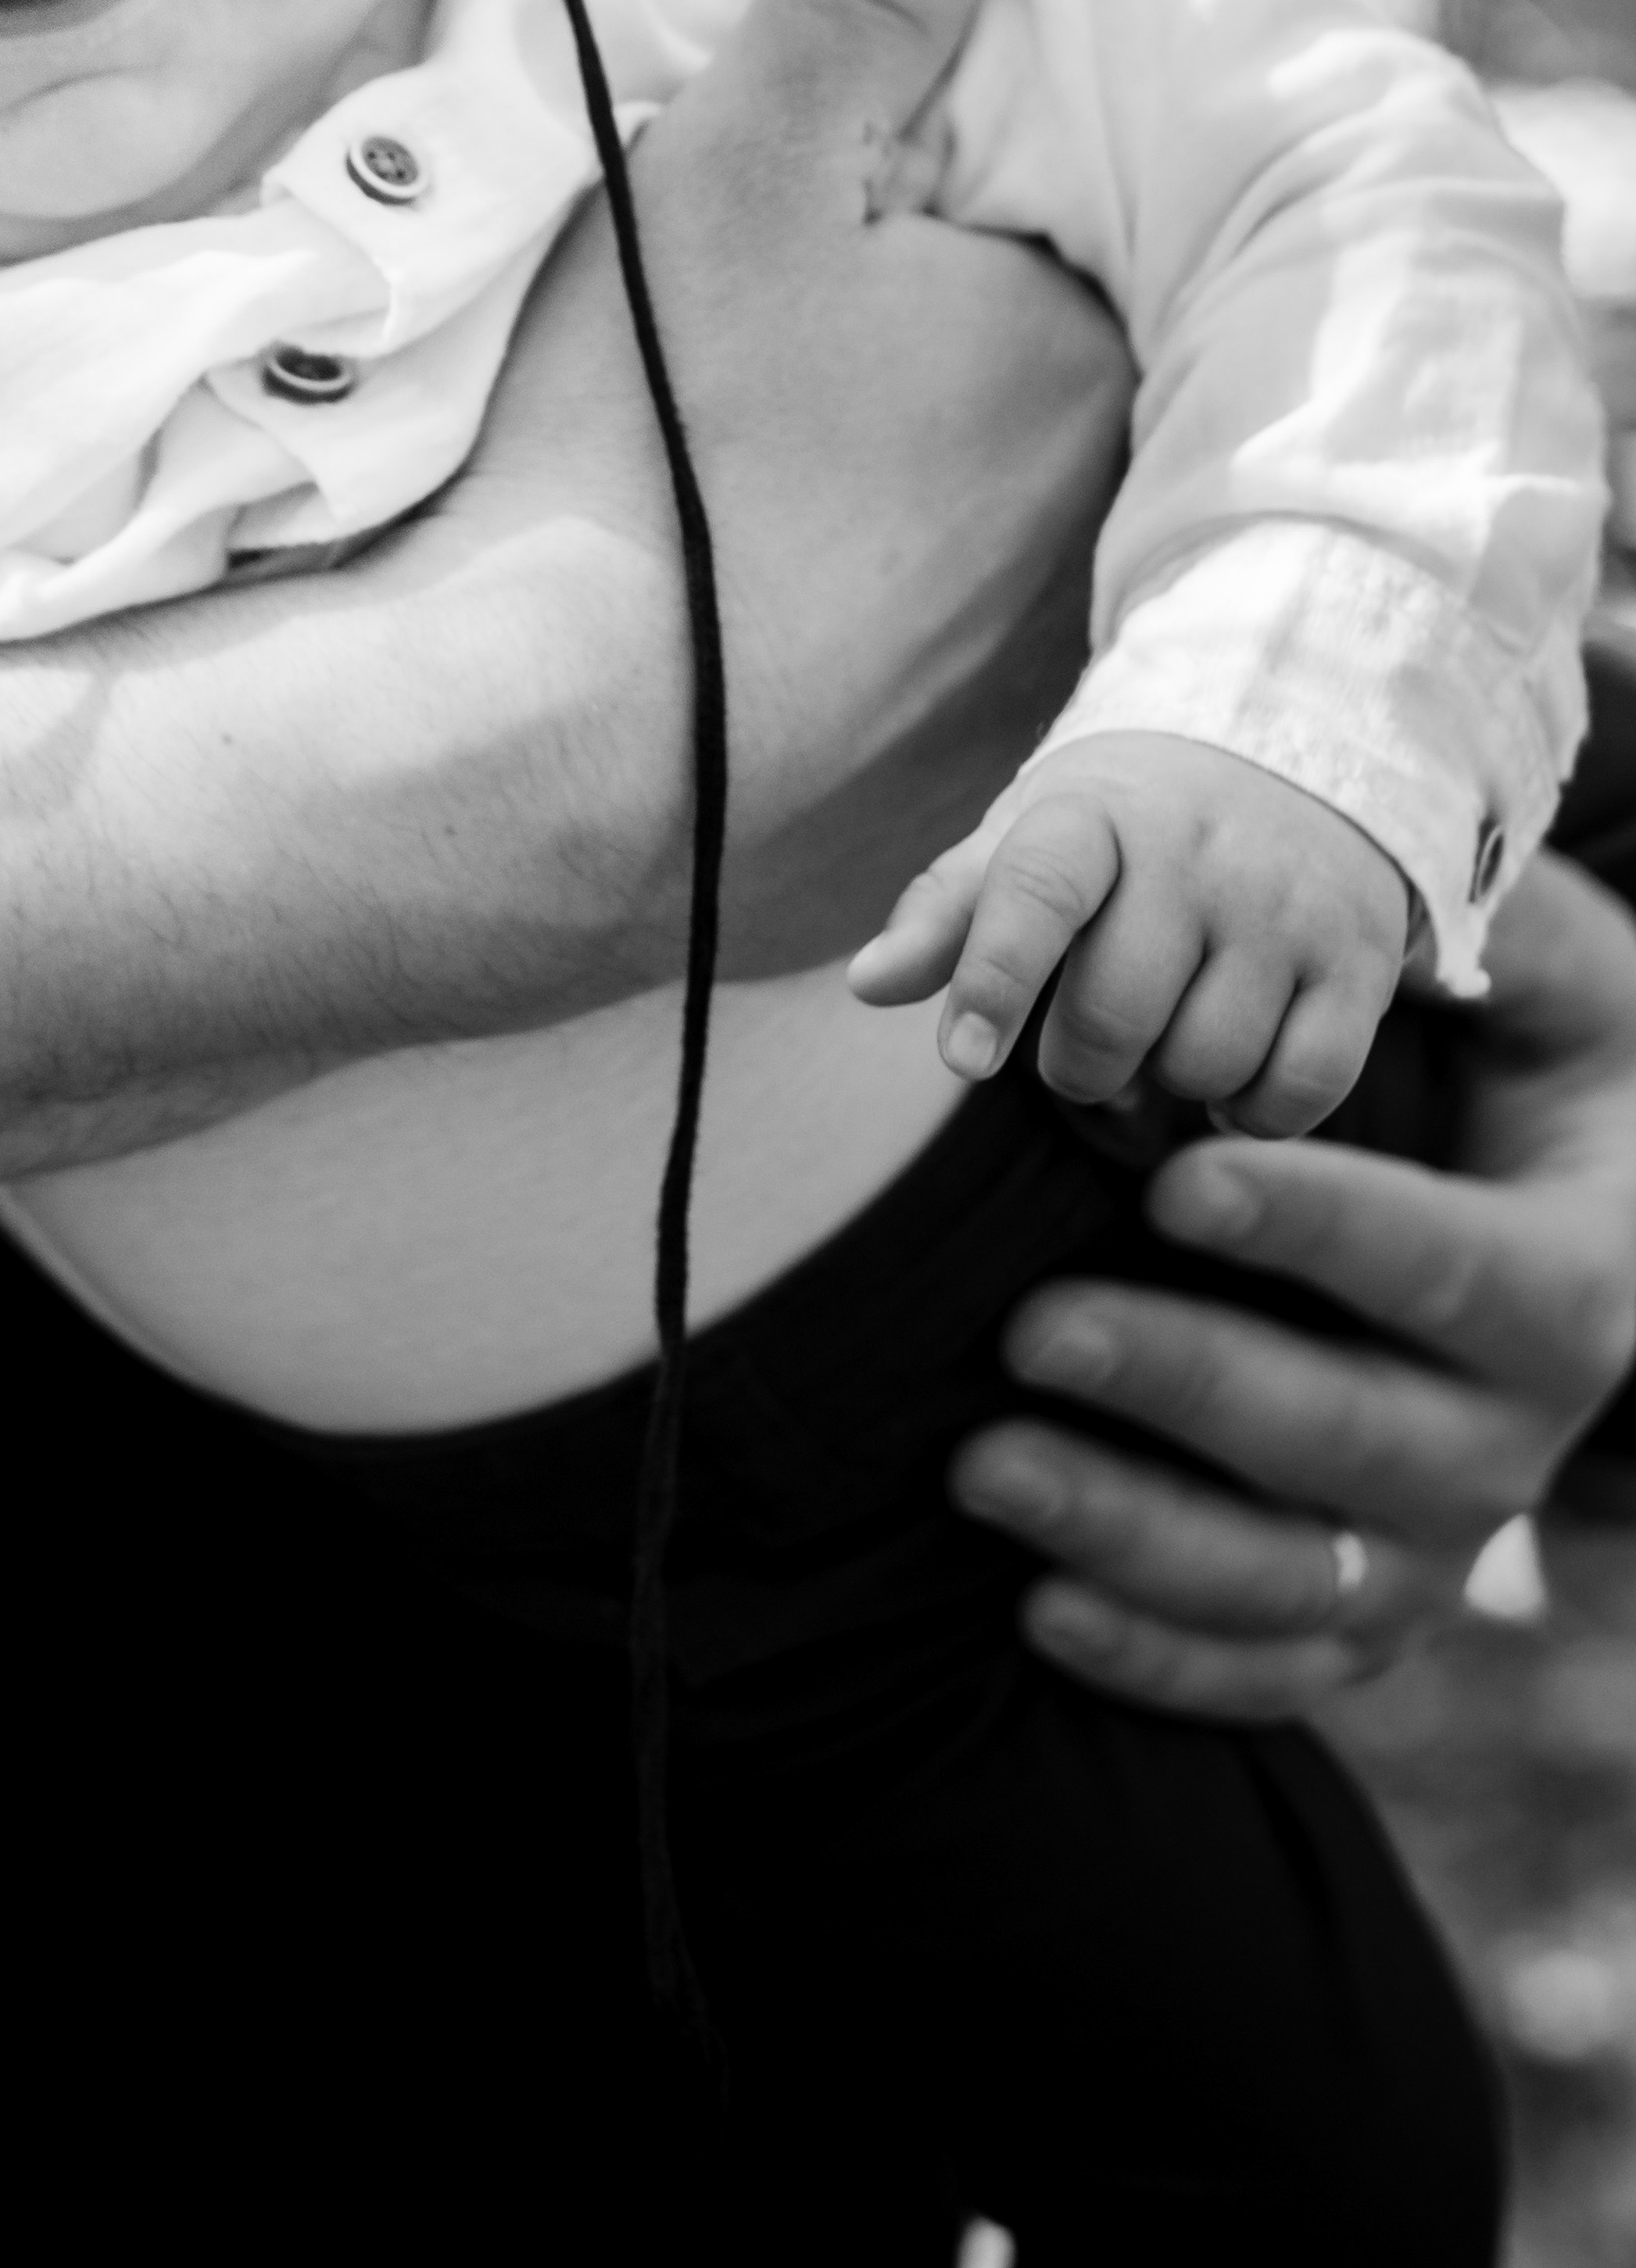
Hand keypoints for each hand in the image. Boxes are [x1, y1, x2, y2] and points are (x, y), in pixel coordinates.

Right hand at [613, 0, 1135, 975]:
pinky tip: (741, 613)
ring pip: (983, 543)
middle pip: (1034, 393)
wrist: (513, 765)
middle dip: (935, 348)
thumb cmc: (637, 447)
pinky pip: (921, 688)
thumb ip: (861, 2)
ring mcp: (1027, 707)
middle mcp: (1103, 549)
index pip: (1076, 234)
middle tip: (770, 343)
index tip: (849, 199)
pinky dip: (851, 637)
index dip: (962, 194)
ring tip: (748, 474)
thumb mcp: (738, 167)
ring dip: (902, 498)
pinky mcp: (932, 816)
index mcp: (1091, 370)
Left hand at [849, 734, 1410, 1135]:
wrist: (1290, 761)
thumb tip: (866, 984)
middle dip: (1083, 1062)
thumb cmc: (1126, 828)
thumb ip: (950, 913)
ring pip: (1205, 1063)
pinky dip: (1254, 1110)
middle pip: (1117, 1015)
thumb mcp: (1030, 839)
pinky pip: (1298, 1089)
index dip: (995, 979)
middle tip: (1088, 1043)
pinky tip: (1236, 1069)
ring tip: (1165, 1031)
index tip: (965, 1063)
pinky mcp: (1360, 960)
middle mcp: (1197, 852)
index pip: (1036, 891)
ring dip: (1169, 1080)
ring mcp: (1287, 905)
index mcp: (1092, 815)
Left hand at [949, 849, 1635, 1716]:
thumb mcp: (1559, 987)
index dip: (1322, 1227)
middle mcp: (1511, 1442)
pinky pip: (1272, 1670)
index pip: (1453, 1269)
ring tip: (978, 1464)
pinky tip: (1034, 1611)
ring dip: (1133, 1535)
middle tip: (1027, 1326)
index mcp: (1570, 1288)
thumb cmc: (1534, 1080)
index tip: (1176, 1180)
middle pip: (1354, 1440)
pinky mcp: (1369, 1616)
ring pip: (1295, 1579)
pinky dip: (1160, 1659)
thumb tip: (1396, 884)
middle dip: (1187, 1385)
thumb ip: (1488, 936)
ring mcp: (1438, 1547)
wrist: (1576, 1240)